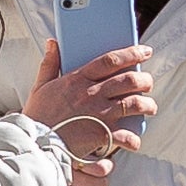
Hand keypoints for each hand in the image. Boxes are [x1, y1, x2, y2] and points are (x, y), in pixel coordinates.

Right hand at [28, 40, 152, 157]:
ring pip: (134, 104)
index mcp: (78, 80)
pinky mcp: (101, 135)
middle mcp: (92, 94)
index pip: (110, 60)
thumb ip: (49, 63)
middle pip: (129, 80)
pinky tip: (134, 141)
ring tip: (149, 107)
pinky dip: (134, 139)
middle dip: (145, 80)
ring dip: (147, 105)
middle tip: (148, 83)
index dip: (132, 53)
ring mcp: (99, 114)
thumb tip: (53, 43)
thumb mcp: (40, 86)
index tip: (145, 52)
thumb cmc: (37, 117)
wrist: (35, 143)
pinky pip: (126, 135)